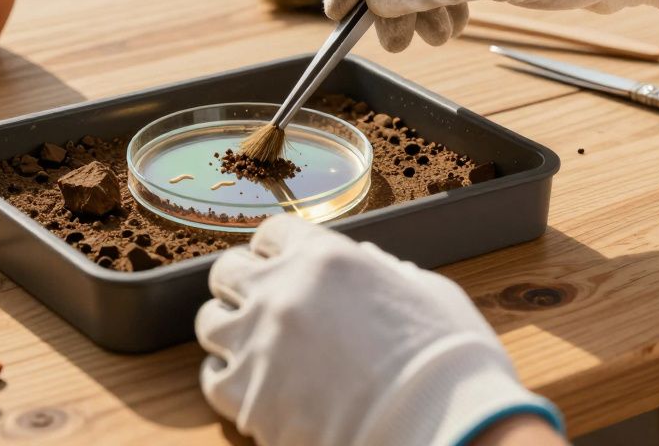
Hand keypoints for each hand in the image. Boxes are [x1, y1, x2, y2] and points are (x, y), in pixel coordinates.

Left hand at [196, 215, 561, 445]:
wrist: (443, 425)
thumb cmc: (448, 361)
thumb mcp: (425, 292)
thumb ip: (385, 272)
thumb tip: (371, 264)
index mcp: (325, 257)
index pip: (272, 233)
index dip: (278, 250)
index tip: (281, 265)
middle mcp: (281, 291)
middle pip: (228, 272)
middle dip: (243, 286)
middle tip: (261, 306)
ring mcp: (259, 344)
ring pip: (210, 323)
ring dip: (231, 331)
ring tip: (255, 347)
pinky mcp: (248, 398)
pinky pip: (211, 378)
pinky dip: (228, 380)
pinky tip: (252, 385)